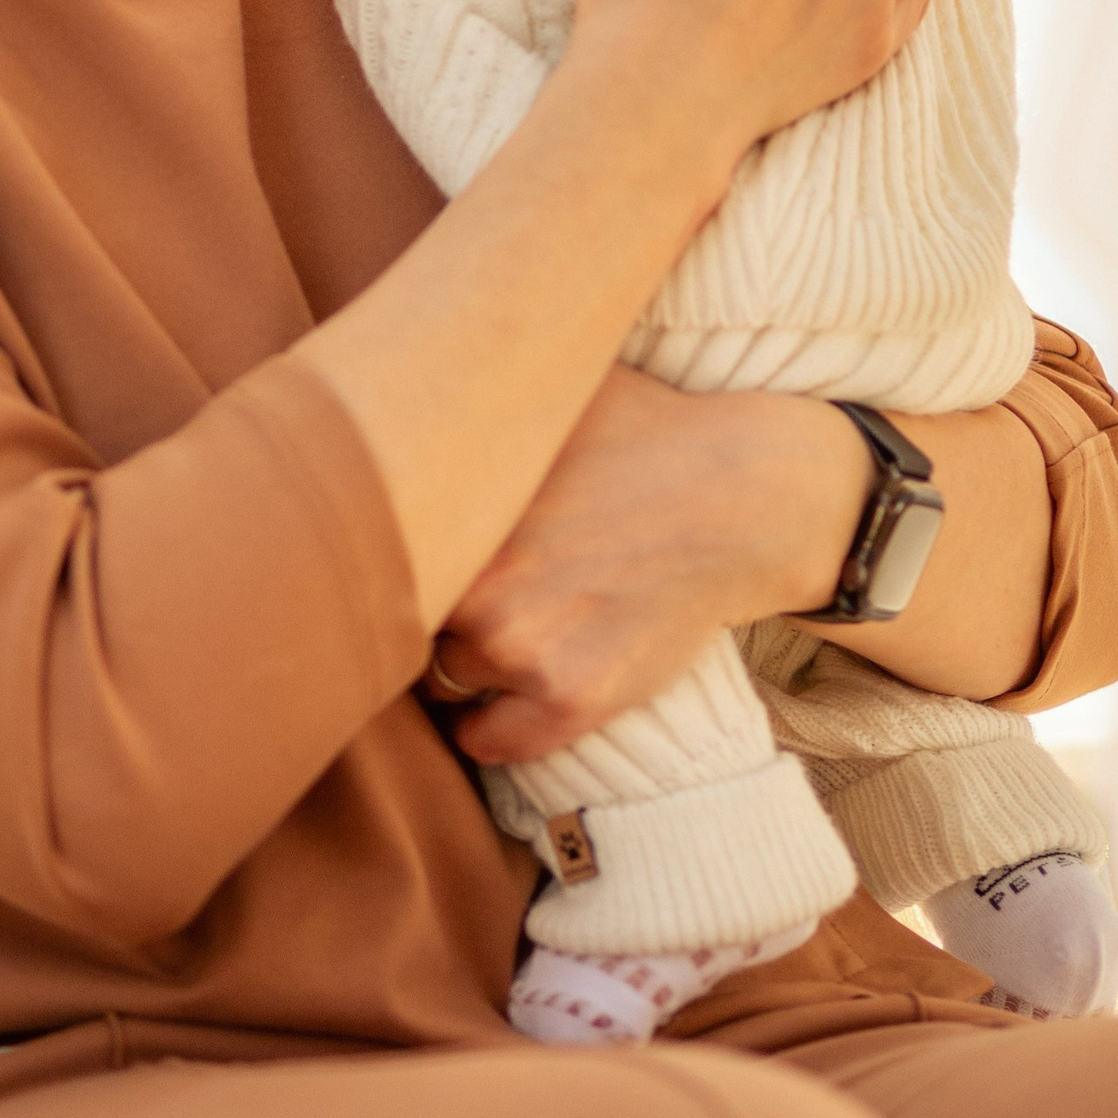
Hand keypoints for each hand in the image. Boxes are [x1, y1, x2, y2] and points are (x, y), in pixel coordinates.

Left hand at [427, 368, 869, 762]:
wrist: (744, 501)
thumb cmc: (643, 431)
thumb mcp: (545, 389)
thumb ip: (464, 396)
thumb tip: (397, 377)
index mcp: (458, 503)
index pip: (374, 549)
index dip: (387, 551)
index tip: (399, 552)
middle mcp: (478, 581)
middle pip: (404, 615)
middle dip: (424, 605)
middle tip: (453, 591)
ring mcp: (524, 646)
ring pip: (444, 674)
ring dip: (462, 659)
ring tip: (499, 628)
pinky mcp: (572, 699)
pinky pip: (487, 740)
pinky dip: (486, 728)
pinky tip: (496, 704)